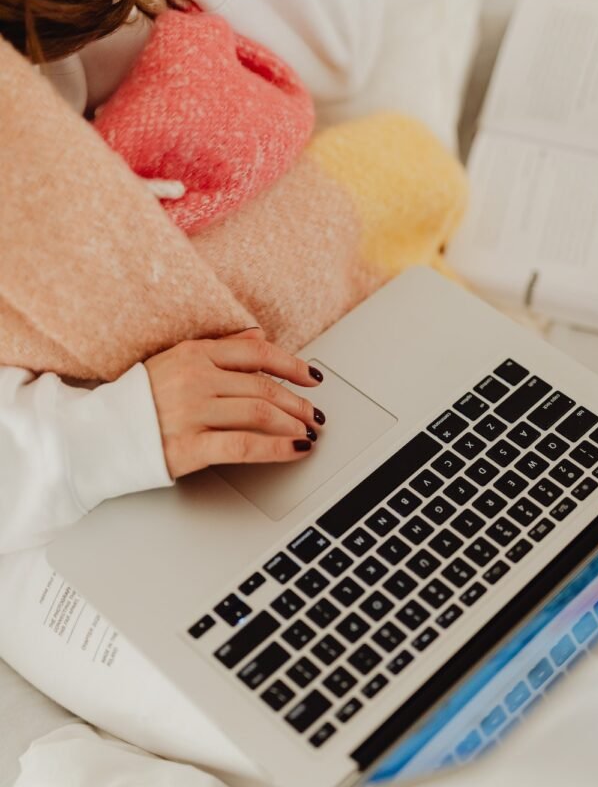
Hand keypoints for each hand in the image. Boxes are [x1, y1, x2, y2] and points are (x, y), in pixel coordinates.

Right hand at [144, 329, 325, 478]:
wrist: (95, 436)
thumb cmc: (136, 400)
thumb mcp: (175, 360)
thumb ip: (220, 348)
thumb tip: (259, 336)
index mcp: (194, 354)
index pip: (256, 353)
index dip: (291, 365)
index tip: (312, 378)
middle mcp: (196, 378)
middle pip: (263, 386)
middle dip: (297, 402)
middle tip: (314, 414)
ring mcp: (193, 412)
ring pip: (260, 412)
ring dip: (293, 423)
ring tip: (307, 433)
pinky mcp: (189, 447)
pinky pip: (245, 445)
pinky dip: (278, 448)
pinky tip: (296, 450)